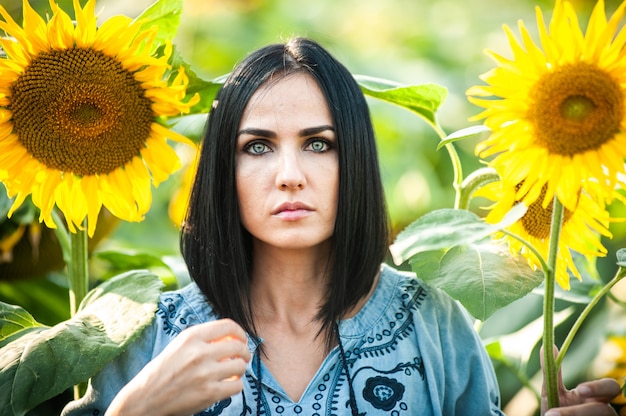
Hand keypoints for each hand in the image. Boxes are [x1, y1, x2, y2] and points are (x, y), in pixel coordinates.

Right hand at [106, 319, 251, 415]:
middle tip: (243, 356)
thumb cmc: (162, 371)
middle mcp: (200, 352)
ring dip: (240, 369)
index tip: (241, 339)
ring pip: (240, 366)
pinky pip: (237, 386)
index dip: (240, 332)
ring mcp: (205, 374)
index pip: (228, 325)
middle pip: (238, 346)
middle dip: (244, 351)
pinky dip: (236, 385)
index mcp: (191, 336)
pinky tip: (228, 385)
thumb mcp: (179, 346)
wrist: (145, 399)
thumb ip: (203, 339)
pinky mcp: (209, 393)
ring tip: (234, 372)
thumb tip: (232, 337)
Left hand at [541, 345, 620, 415]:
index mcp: (596, 398)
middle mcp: (604, 412)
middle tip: (573, 403)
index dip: (598, 387)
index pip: (610, 387)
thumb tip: (547, 346)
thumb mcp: (553, 392)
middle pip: (607, 409)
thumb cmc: (556, 411)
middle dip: (589, 410)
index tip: (579, 390)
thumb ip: (553, 372)